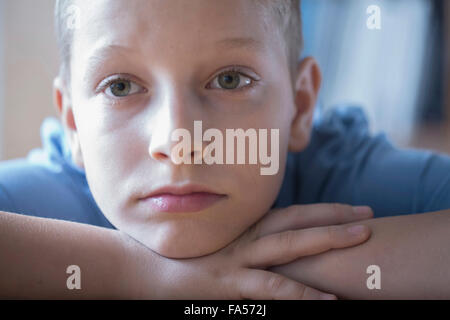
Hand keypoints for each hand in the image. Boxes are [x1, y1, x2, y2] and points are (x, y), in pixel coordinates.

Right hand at [149, 203, 372, 298]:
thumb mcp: (219, 247)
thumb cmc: (183, 259)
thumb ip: (247, 244)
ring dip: (326, 241)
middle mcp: (245, 240)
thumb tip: (275, 246)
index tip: (354, 210)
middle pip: (296, 223)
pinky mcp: (228, 285)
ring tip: (360, 241)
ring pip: (289, 247)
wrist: (144, 270)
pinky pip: (271, 289)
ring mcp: (238, 261)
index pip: (291, 216)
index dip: (323, 212)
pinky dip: (301, 294)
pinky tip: (328, 302)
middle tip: (369, 217)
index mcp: (244, 231)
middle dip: (334, 219)